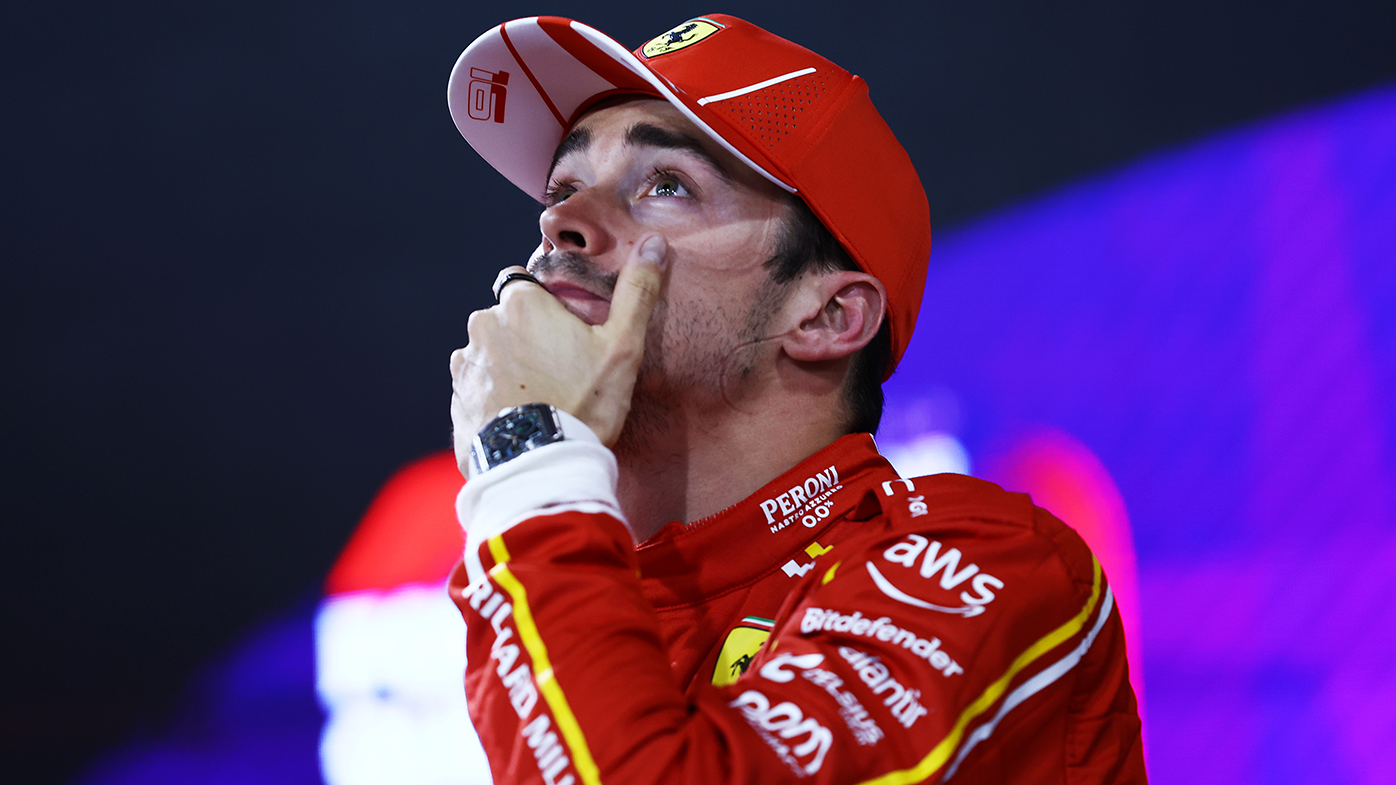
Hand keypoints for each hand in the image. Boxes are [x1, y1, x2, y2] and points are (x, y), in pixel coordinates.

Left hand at [450, 235, 667, 472]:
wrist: (541, 467)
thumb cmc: (584, 404)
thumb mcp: (622, 347)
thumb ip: (637, 291)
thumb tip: (653, 243)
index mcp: (520, 303)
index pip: (525, 285)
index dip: (545, 308)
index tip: (564, 336)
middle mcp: (483, 326)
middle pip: (506, 321)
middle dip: (525, 339)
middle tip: (558, 374)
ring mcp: (465, 365)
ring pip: (489, 355)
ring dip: (507, 369)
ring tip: (540, 401)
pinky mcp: (456, 401)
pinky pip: (477, 390)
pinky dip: (494, 400)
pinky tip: (521, 419)